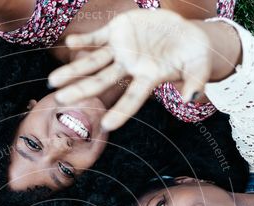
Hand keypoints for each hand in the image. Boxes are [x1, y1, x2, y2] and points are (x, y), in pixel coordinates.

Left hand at [48, 10, 210, 130]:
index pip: (132, 98)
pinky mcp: (118, 31)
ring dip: (73, 71)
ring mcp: (121, 50)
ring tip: (52, 81)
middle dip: (80, 90)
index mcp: (148, 78)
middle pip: (101, 82)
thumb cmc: (194, 55)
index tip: (106, 126)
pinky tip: (69, 43)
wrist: (185, 33)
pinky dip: (84, 41)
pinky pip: (97, 37)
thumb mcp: (200, 66)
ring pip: (93, 62)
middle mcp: (130, 68)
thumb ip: (195, 82)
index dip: (121, 111)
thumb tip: (191, 99)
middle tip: (59, 101)